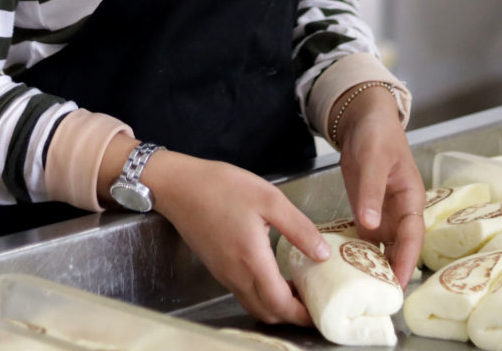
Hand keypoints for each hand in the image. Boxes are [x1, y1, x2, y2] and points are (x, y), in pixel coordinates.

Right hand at [144, 150, 329, 324]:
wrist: (179, 186)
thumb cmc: (222, 187)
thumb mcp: (268, 198)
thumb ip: (298, 228)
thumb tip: (322, 254)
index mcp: (252, 260)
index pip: (281, 305)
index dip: (303, 313)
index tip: (320, 308)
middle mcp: (236, 275)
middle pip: (268, 312)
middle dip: (292, 315)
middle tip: (312, 299)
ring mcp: (224, 274)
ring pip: (254, 305)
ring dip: (276, 306)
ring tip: (296, 287)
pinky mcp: (216, 267)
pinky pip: (243, 292)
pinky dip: (261, 294)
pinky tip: (271, 273)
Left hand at [332, 86, 424, 287]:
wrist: (363, 120)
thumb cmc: (377, 134)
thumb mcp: (374, 158)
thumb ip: (371, 191)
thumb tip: (370, 225)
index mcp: (411, 200)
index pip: (413, 237)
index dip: (407, 261)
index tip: (399, 284)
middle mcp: (399, 213)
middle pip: (400, 250)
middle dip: (392, 274)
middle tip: (378, 299)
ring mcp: (382, 214)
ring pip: (382, 248)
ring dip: (374, 268)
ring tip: (361, 291)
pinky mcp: (366, 212)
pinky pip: (364, 239)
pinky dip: (357, 253)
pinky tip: (345, 268)